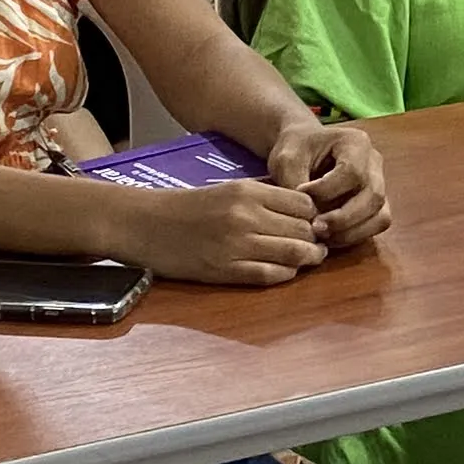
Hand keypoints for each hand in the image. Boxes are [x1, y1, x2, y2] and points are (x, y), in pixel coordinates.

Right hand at [118, 176, 330, 288]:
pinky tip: (287, 271)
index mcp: (248, 191)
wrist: (144, 224)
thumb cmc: (187, 207)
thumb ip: (264, 197)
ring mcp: (236, 244)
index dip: (315, 216)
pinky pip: (269, 275)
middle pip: (303, 230)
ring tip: (310, 258)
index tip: (315, 223)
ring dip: (307, 258)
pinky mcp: (225, 270)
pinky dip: (285, 274)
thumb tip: (303, 210)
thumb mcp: (228, 189)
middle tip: (318, 245)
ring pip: (292, 253)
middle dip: (315, 239)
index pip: (304, 205)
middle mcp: (245, 215)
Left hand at [265, 122, 390, 250]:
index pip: (351, 172)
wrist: (302, 151)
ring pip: (380, 215)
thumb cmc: (295, 151)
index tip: (299, 193)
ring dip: (350, 231)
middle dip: (342, 218)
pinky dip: (355, 235)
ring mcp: (380, 184)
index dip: (326, 190)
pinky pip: (377, 225)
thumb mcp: (286, 161)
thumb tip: (307, 217)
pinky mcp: (377, 204)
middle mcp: (374, 163)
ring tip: (321, 234)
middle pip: (373, 196)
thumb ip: (294, 185)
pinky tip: (330, 236)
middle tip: (314, 227)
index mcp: (356, 142)